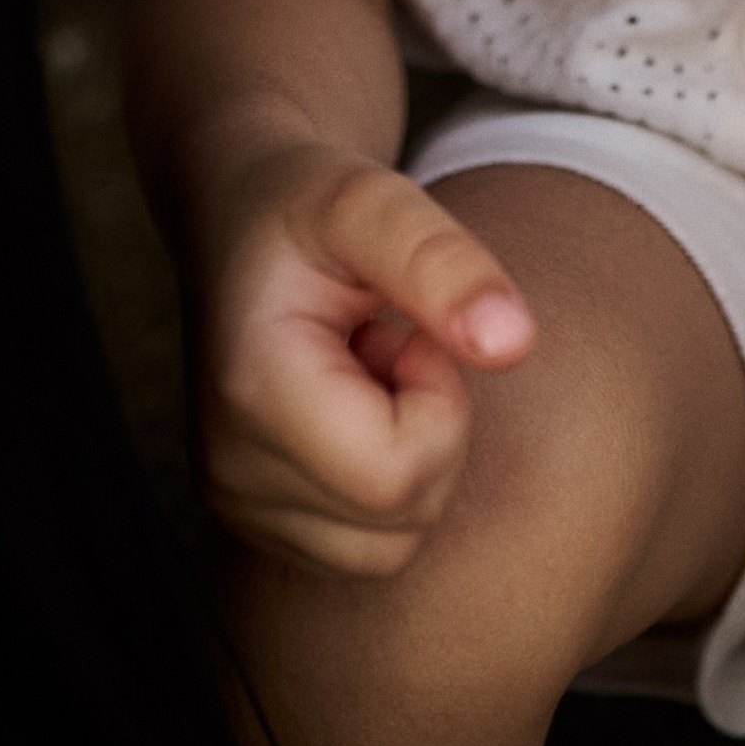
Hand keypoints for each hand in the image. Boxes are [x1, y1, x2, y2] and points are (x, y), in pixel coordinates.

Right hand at [197, 138, 533, 572]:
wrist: (237, 218)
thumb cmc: (308, 203)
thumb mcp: (373, 197)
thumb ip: (442, 261)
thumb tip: (515, 342)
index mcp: (252, 392)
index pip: (396, 476)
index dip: (436, 400)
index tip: (408, 329)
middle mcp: (229, 471)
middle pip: (403, 516)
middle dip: (428, 424)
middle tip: (386, 339)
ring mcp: (238, 506)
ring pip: (394, 545)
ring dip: (410, 455)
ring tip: (365, 368)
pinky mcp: (258, 525)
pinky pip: (370, 549)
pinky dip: (385, 484)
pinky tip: (351, 405)